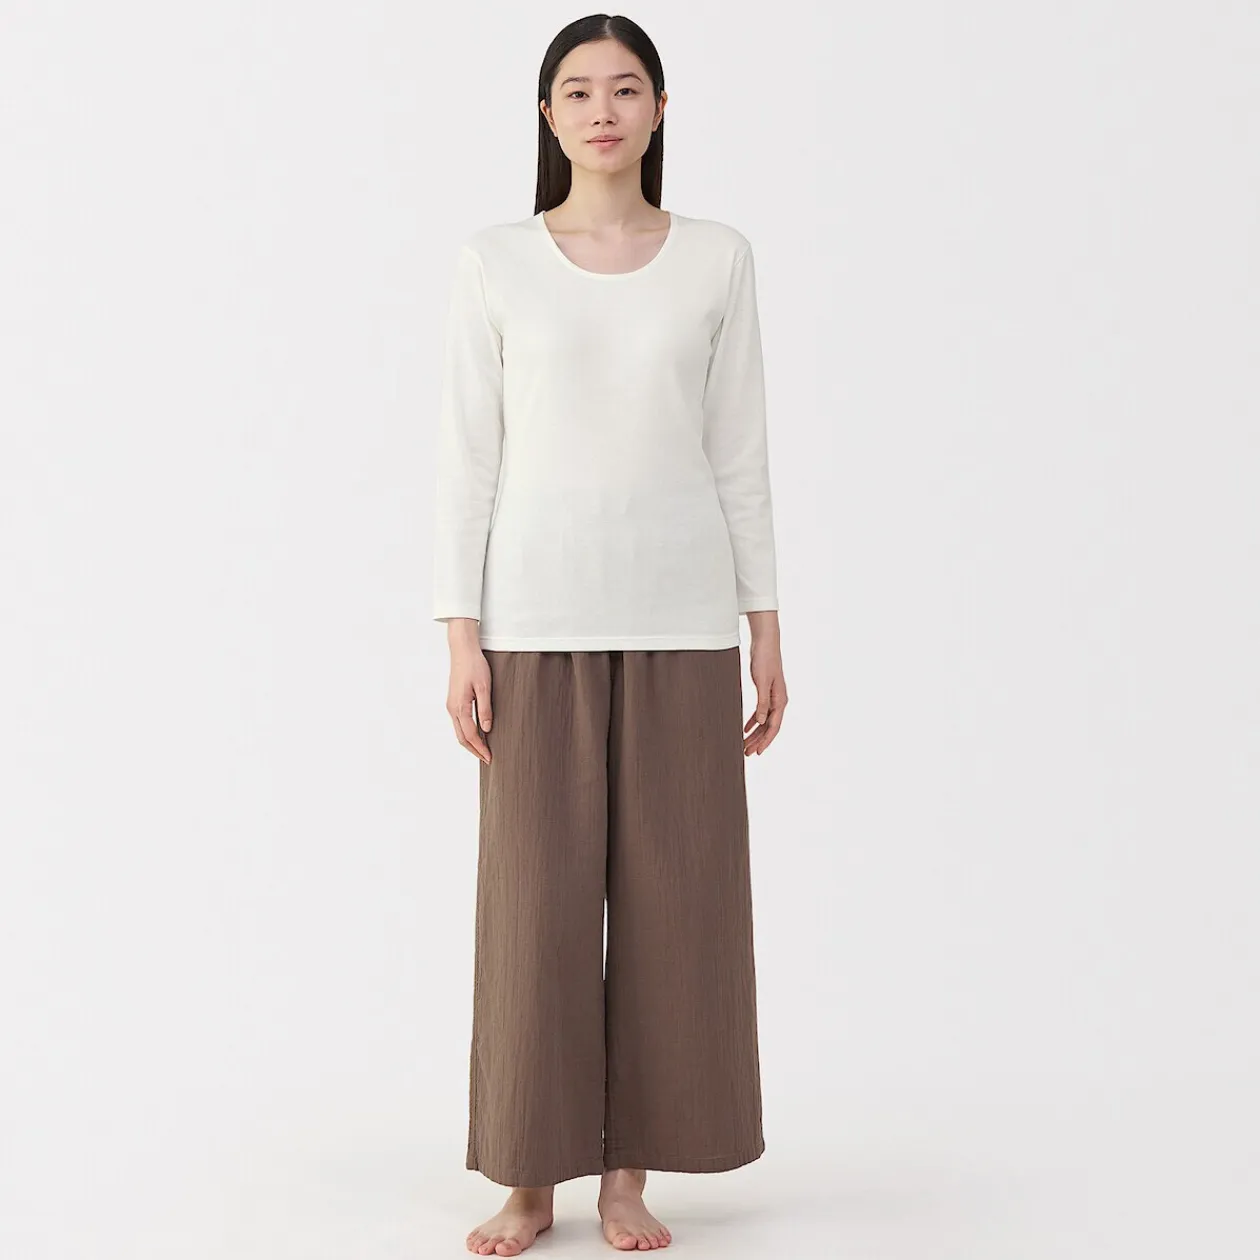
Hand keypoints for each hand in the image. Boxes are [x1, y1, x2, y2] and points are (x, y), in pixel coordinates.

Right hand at [445, 619, 491, 763]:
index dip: (480, 748)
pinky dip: (467, 733)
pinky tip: (477, 734)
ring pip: (459, 731)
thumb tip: (487, 729)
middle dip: (474, 750)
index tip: (490, 758)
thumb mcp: (484, 687)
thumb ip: (485, 708)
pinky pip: (459, 723)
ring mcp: (451, 705)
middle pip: (461, 737)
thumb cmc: (475, 665)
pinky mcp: (453, 701)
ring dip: (470, 743)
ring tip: (484, 750)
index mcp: (459, 707)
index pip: (470, 735)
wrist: (463, 650)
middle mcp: (452, 708)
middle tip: (488, 759)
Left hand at [744, 612, 786, 755]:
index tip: (758, 752)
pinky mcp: (765, 692)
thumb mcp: (762, 682)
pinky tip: (745, 728)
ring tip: (745, 744)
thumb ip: (762, 703)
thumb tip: (760, 722)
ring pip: (764, 721)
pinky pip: (760, 712)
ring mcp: (772, 697)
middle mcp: (778, 701)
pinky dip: (753, 721)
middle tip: (747, 752)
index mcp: (780, 700)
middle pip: (768, 727)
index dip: (766, 741)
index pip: (774, 727)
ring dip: (755, 733)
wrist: (765, 643)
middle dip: (758, 741)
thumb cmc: (765, 659)